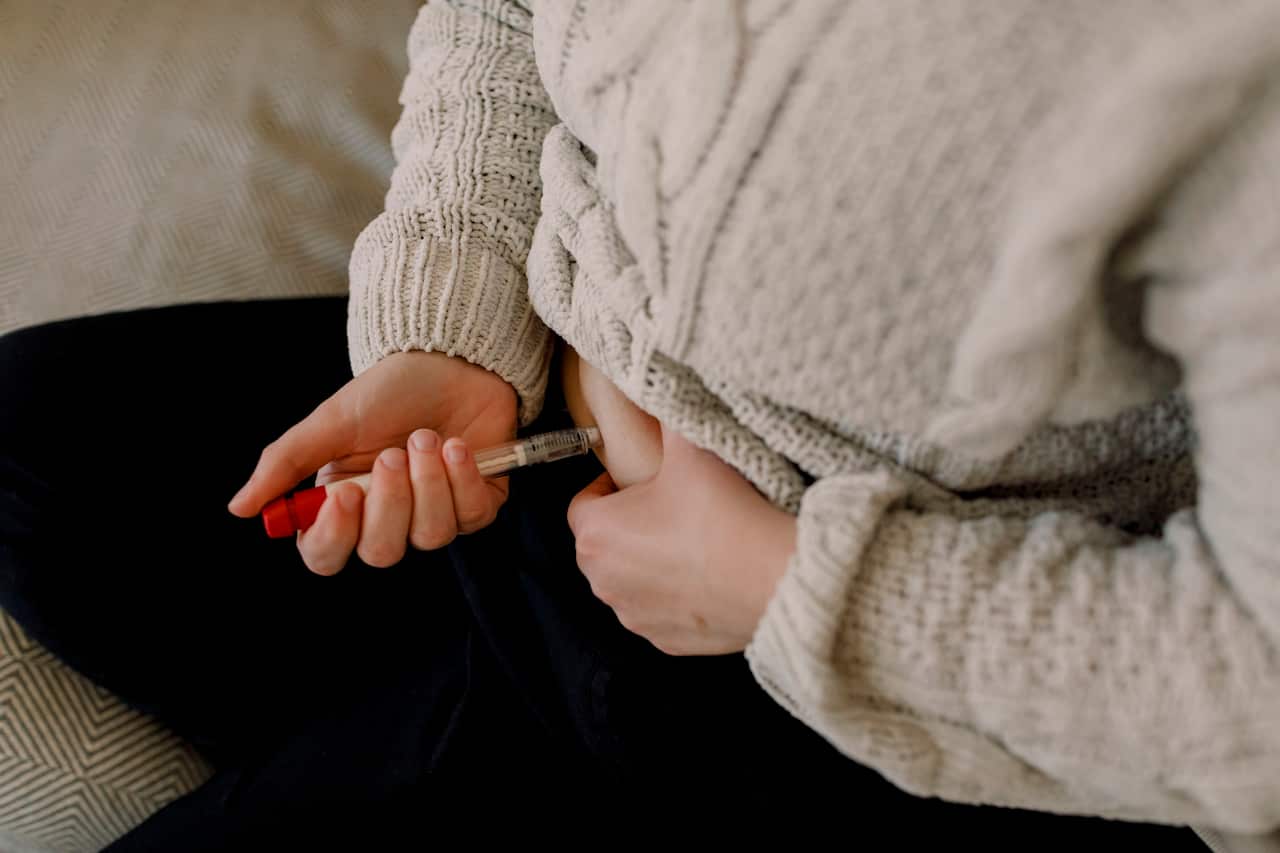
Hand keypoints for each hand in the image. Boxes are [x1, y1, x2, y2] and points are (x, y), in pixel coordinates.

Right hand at [227, 351, 516, 574]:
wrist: (451, 360)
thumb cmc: (389, 391)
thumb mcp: (331, 421)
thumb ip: (285, 463)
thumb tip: (238, 508)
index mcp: (343, 503)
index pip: (325, 554)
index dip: (333, 536)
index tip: (345, 496)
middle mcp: (388, 517)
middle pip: (381, 552)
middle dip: (390, 502)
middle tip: (392, 454)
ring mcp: (435, 514)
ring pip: (431, 536)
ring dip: (430, 483)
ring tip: (427, 438)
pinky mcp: (477, 504)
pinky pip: (473, 517)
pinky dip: (464, 479)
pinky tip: (459, 447)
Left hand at [567, 423, 796, 655]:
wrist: (776, 578)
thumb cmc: (724, 512)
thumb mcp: (690, 445)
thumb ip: (665, 412)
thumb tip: (655, 387)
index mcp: (596, 534)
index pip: (583, 503)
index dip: (609, 484)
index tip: (640, 477)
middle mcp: (604, 582)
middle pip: (605, 543)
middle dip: (630, 523)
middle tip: (671, 504)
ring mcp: (635, 617)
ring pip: (631, 579)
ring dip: (651, 560)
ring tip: (695, 537)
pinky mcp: (667, 642)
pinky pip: (661, 611)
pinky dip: (676, 595)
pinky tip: (710, 574)